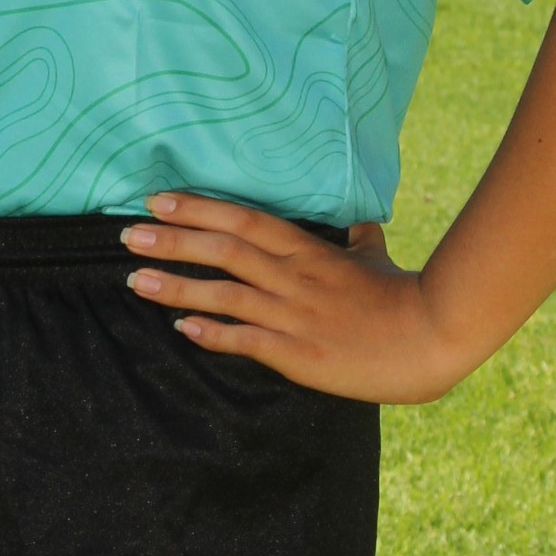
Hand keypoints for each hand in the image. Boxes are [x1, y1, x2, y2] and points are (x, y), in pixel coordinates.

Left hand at [120, 192, 467, 404]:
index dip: (198, 208)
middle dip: (172, 240)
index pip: (243, 220)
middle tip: (126, 234)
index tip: (157, 201)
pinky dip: (213, 333)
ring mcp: (295, 315)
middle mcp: (294, 277)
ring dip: (177, 285)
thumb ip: (358, 238)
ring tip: (134, 280)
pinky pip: (248, 341)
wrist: (430, 337)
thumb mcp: (375, 256)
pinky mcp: (300, 354)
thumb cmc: (401, 295)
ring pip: (226, 294)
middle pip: (223, 250)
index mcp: (308, 250)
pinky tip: (181, 329)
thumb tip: (359, 224)